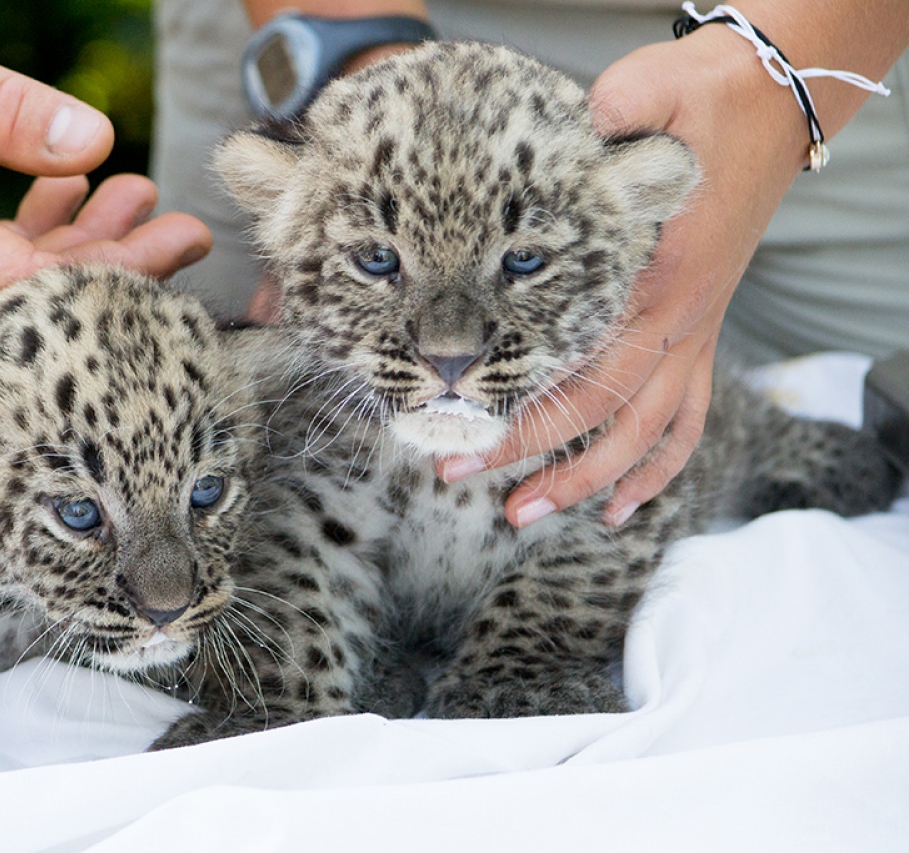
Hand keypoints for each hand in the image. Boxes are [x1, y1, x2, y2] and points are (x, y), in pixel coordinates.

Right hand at [0, 152, 207, 320]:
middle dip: (112, 262)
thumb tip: (95, 140)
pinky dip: (22, 230)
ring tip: (143, 198)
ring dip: (73, 242)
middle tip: (191, 231)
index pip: (25, 281)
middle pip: (22, 291)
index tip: (181, 243)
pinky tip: (72, 194)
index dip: (113, 270)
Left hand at [438, 26, 806, 526]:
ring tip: (526, 516)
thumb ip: (617, 106)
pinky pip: (687, 420)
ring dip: (590, 483)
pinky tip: (622, 507)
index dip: (520, 413)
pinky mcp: (697, 332)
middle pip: (602, 415)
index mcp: (652, 279)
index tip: (458, 432)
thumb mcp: (659, 92)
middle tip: (454, 472)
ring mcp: (692, 332)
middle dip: (529, 456)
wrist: (769, 107)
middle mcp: (676, 319)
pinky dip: (657, 470)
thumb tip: (576, 121)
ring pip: (647, 436)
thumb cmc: (703, 106)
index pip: (580, 371)